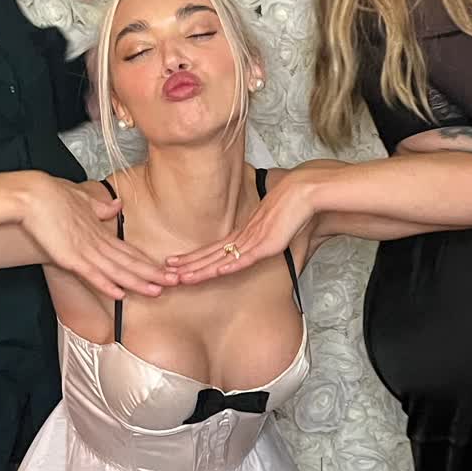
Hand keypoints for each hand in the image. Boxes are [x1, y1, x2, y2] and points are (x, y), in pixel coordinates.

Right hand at [22, 178, 169, 297]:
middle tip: (176, 282)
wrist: (32, 194)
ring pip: (117, 270)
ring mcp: (84, 250)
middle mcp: (97, 242)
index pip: (129, 250)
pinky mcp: (70, 257)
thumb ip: (100, 208)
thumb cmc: (53, 196)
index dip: (148, 262)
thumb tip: (117, 205)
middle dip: (153, 273)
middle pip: (130, 261)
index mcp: (100, 230)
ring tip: (158, 291)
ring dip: (138, 282)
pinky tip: (120, 294)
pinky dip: (106, 284)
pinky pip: (91, 274)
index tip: (166, 269)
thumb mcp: (82, 200)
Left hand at [168, 171, 312, 283]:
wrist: (304, 192)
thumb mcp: (276, 230)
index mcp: (245, 233)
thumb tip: (265, 250)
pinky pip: (246, 257)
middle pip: (211, 254)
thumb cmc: (293, 209)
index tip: (177, 263)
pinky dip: (230, 266)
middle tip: (167, 272)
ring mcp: (254, 240)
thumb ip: (268, 242)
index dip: (195, 257)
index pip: (215, 248)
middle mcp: (245, 236)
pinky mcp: (267, 244)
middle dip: (189, 265)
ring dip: (201, 270)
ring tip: (181, 278)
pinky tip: (217, 272)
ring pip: (222, 259)